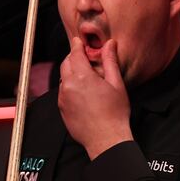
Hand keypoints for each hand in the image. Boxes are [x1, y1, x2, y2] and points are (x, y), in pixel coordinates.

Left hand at [58, 37, 132, 159]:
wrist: (106, 139)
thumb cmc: (114, 113)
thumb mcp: (116, 84)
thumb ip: (110, 61)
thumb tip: (110, 44)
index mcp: (82, 77)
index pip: (75, 54)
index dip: (77, 45)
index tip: (78, 41)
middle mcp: (69, 86)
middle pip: (66, 64)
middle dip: (73, 58)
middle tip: (83, 57)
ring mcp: (63, 98)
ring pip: (63, 78)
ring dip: (71, 73)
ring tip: (85, 77)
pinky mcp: (62, 109)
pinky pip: (63, 92)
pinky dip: (69, 87)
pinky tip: (82, 93)